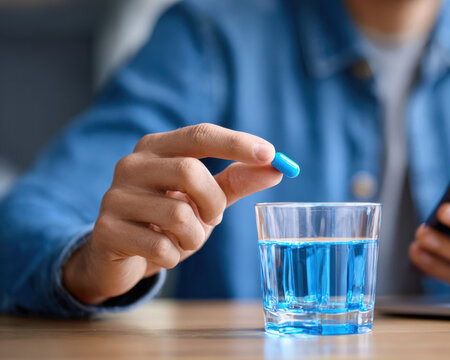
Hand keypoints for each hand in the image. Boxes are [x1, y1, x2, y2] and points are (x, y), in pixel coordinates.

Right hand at [63, 124, 282, 303]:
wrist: (117, 256)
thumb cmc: (166, 221)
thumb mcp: (204, 199)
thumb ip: (236, 182)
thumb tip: (276, 168)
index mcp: (158, 148)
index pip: (200, 135)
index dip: (237, 143)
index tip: (271, 154)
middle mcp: (132, 164)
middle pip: (189, 171)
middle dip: (213, 202)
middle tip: (212, 218)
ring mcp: (115, 196)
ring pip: (178, 214)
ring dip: (194, 236)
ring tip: (183, 239)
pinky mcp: (107, 229)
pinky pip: (161, 247)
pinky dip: (174, 256)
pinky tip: (162, 252)